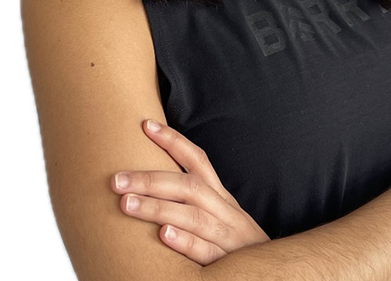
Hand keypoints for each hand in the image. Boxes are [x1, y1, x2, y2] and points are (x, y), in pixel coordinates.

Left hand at [111, 119, 268, 264]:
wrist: (274, 276)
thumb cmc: (235, 245)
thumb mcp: (220, 215)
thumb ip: (193, 200)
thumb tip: (151, 180)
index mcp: (221, 197)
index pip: (198, 160)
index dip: (173, 140)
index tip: (145, 125)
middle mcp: (226, 211)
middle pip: (189, 186)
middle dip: (150, 180)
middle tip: (116, 180)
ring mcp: (229, 238)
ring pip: (194, 216)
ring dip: (158, 208)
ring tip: (127, 204)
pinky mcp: (229, 264)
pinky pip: (206, 252)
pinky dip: (186, 242)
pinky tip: (163, 235)